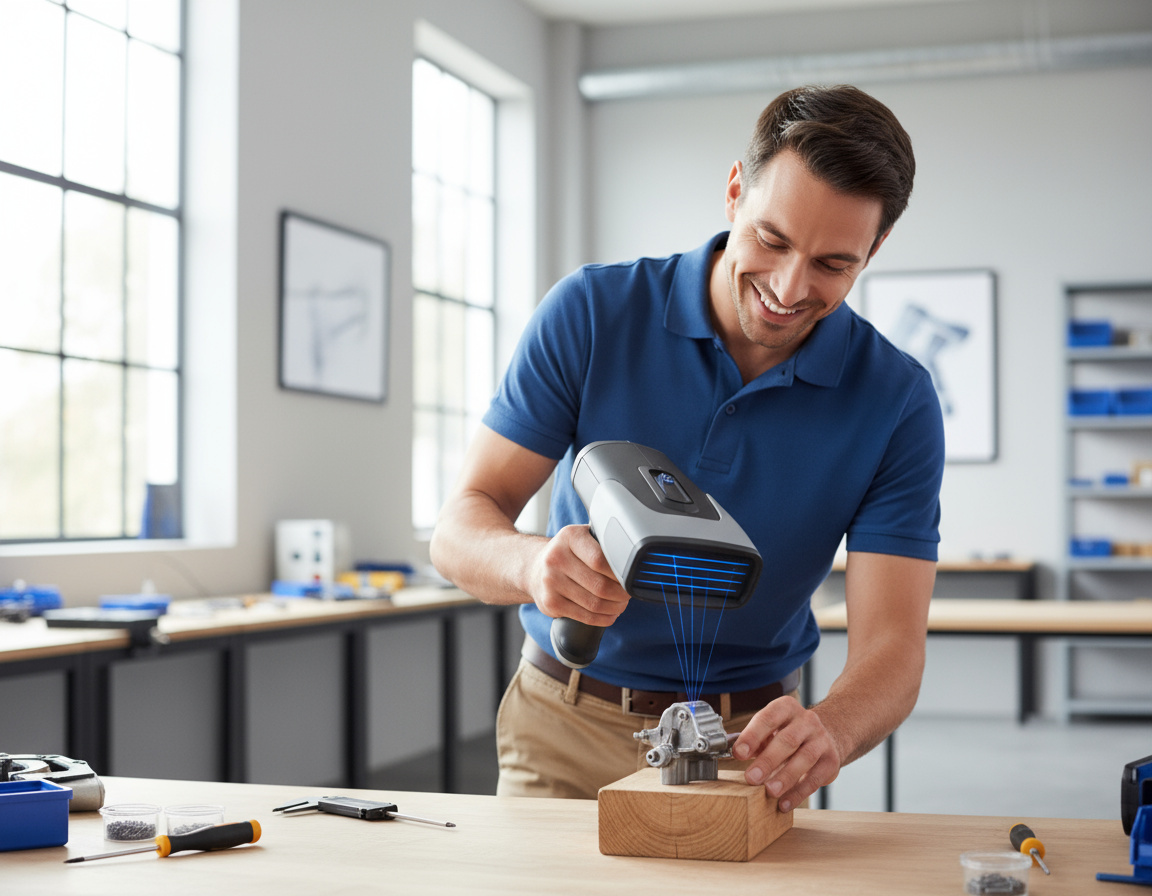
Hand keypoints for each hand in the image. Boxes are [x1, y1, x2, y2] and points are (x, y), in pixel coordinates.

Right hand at [527, 524, 630, 625]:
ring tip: (621, 604)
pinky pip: (585, 617)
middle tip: (628, 594)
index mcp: (570, 537)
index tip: (631, 577)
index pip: (601, 559)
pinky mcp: (550, 603)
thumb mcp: (583, 537)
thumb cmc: (568, 553)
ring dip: (615, 608)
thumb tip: (634, 556)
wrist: (534, 567)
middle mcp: (556, 558)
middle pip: (600, 585)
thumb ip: (604, 542)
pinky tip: (610, 614)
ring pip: (594, 604)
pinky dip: (603, 619)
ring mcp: (550, 582)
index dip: (621, 572)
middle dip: (621, 594)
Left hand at [732, 696, 841, 811]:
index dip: (752, 735)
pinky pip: (815, 778)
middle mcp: (807, 720)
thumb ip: (754, 740)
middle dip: (768, 760)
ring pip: (805, 758)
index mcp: (786, 708)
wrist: (827, 735)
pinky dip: (799, 793)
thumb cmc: (790, 733)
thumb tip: (734, 754)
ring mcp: (821, 740)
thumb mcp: (772, 730)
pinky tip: (784, 803)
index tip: (738, 753)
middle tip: (751, 778)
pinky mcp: (831, 761)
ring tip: (770, 791)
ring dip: (785, 777)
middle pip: (787, 740)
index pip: (768, 718)